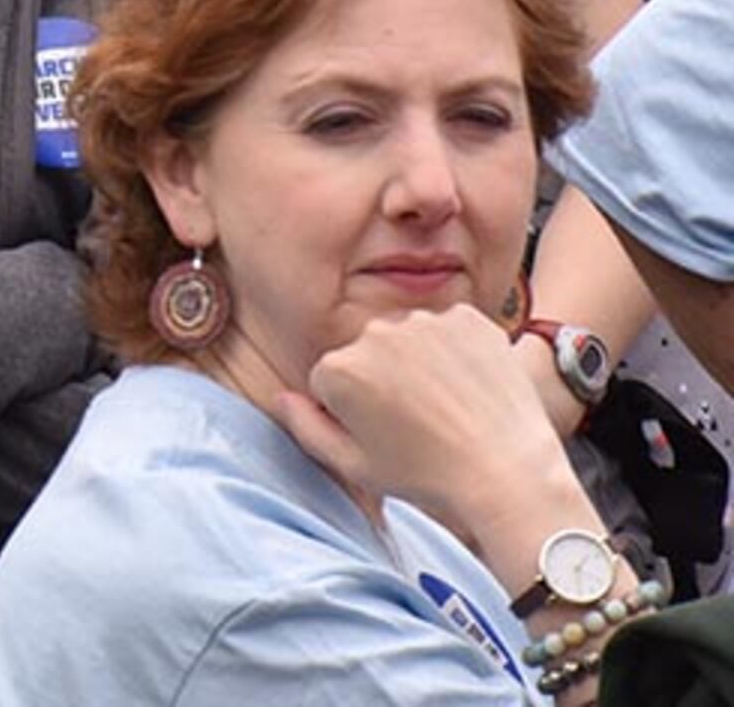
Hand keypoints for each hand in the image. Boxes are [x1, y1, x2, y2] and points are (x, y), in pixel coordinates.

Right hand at [285, 304, 567, 531]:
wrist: (510, 472)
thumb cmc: (429, 477)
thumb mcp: (354, 466)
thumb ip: (306, 427)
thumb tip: (284, 397)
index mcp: (338, 368)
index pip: (331, 379)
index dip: (354, 411)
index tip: (383, 434)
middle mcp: (374, 333)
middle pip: (367, 353)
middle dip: (383, 379)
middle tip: (419, 423)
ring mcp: (423, 321)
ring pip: (408, 338)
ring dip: (419, 362)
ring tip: (449, 407)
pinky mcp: (466, 317)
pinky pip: (449, 328)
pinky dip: (457, 351)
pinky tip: (471, 387)